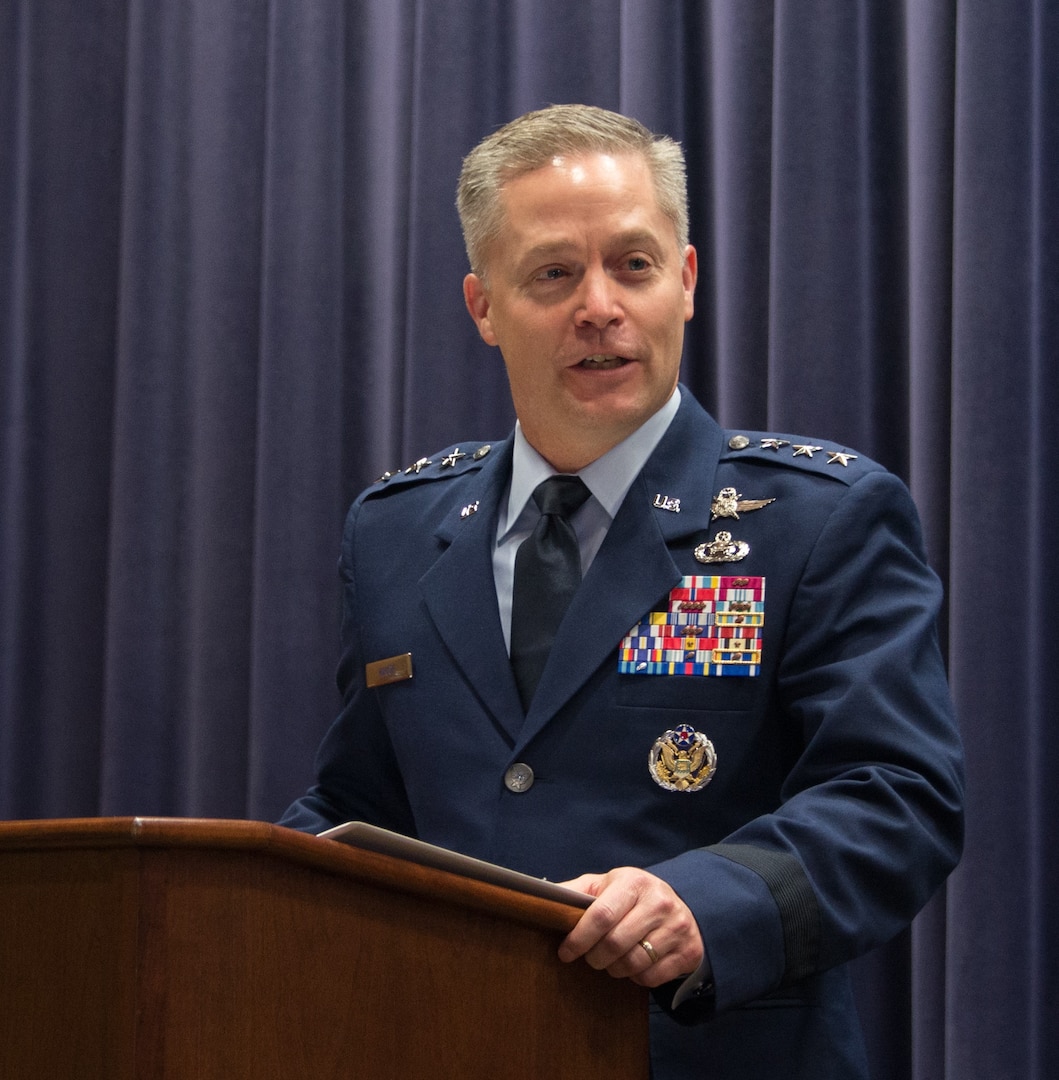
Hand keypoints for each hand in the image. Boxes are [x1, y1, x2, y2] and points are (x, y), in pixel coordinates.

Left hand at [557, 866, 702, 987]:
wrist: (681, 906)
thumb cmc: (632, 896)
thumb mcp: (606, 885)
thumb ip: (576, 891)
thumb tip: (541, 897)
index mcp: (634, 882)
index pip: (601, 915)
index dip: (579, 938)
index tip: (565, 952)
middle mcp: (659, 902)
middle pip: (615, 944)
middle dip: (594, 957)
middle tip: (589, 958)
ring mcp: (678, 927)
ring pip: (633, 964)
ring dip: (614, 969)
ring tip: (610, 961)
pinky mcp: (689, 951)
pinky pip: (651, 978)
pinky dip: (636, 978)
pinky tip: (633, 965)